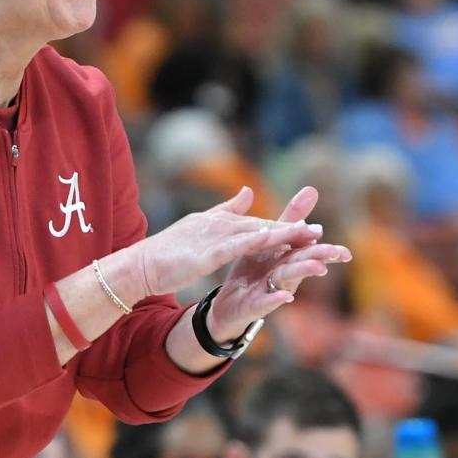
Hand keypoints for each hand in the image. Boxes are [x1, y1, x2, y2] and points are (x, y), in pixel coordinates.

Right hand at [131, 187, 321, 298]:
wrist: (139, 264)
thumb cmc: (167, 250)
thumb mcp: (200, 227)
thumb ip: (225, 210)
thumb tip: (247, 193)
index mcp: (217, 222)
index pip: (254, 224)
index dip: (281, 226)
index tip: (307, 228)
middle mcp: (217, 224)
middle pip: (259, 225)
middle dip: (289, 228)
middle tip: (318, 230)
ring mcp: (210, 237)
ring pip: (252, 233)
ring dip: (279, 233)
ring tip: (305, 235)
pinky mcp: (204, 253)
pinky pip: (233, 247)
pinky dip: (252, 242)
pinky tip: (270, 241)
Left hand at [208, 187, 351, 341]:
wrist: (229, 302)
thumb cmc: (256, 270)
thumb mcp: (271, 241)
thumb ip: (290, 219)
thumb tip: (312, 189)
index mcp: (287, 258)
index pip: (307, 250)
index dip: (325, 249)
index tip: (347, 251)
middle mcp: (284, 275)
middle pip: (303, 263)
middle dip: (321, 259)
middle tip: (339, 254)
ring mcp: (270, 290)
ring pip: (288, 279)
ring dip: (303, 272)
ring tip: (319, 268)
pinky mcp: (254, 304)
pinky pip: (265, 302)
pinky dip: (274, 299)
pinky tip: (284, 297)